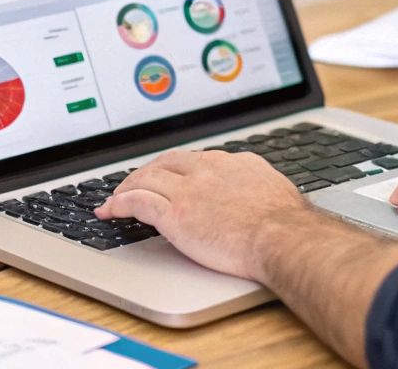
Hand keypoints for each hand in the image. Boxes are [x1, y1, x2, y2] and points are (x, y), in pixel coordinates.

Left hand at [96, 149, 312, 279]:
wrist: (283, 237)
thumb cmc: (288, 224)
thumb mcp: (275, 190)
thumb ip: (257, 187)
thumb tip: (259, 195)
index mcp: (232, 162)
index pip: (194, 159)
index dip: (176, 168)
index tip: (169, 176)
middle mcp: (208, 168)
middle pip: (166, 162)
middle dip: (147, 171)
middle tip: (135, 183)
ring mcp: (189, 189)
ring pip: (146, 178)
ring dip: (126, 186)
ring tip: (116, 197)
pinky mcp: (175, 213)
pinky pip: (137, 202)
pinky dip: (118, 203)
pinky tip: (109, 211)